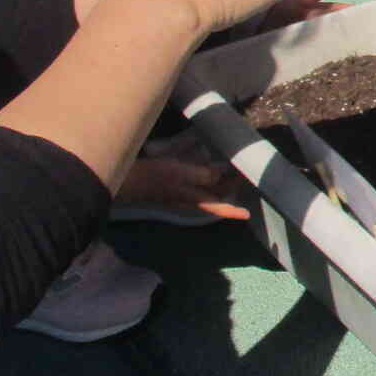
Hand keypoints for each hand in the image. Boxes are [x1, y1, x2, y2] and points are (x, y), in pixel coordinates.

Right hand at [116, 155, 249, 222]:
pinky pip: (197, 179)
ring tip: (231, 165)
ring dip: (220, 178)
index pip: (218, 208)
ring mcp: (182, 191)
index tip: (247, 215)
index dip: (233, 211)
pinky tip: (208, 159)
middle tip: (244, 172)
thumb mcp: (180, 174)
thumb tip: (220, 175)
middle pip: (216, 195)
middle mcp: (191, 198)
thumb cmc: (154, 177)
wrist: (127, 179)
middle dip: (230, 186)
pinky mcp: (175, 183)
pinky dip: (206, 172)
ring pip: (207, 187)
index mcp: (194, 199)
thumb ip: (203, 175)